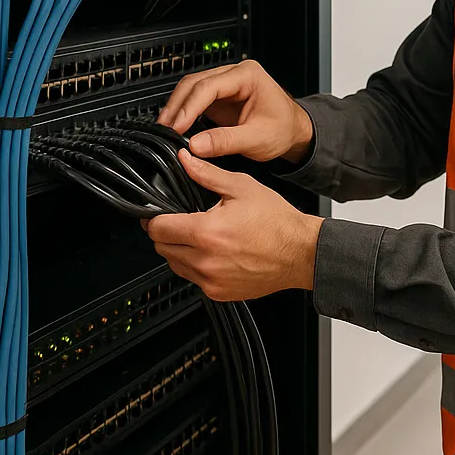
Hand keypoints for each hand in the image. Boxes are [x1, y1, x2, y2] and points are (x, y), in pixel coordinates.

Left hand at [144, 149, 322, 300]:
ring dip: (180, 250)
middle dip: (167, 233)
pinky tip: (216, 252)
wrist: (300, 252)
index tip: (160, 213)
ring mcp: (210, 280)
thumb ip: (207, 175)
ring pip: (174, 265)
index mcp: (207, 232)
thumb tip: (186, 160)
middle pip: (161, 248)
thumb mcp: (242, 187)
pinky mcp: (218, 293)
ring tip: (204, 236)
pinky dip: (197, 266)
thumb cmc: (276, 221)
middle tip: (185, 221)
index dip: (154, 218)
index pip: (157, 229)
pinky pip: (193, 279)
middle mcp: (205, 260)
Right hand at [157, 58, 312, 162]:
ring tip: (166, 130)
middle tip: (165, 129)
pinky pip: (194, 99)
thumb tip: (195, 145)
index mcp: (248, 75)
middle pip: (195, 83)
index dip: (190, 106)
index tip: (176, 127)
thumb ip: (226, 141)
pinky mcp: (219, 96)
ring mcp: (226, 84)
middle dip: (178, 106)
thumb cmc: (283, 129)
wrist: (293, 131)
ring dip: (177, 108)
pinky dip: (183, 112)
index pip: (210, 86)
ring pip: (191, 89)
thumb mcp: (257, 138)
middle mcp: (235, 74)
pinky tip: (176, 127)